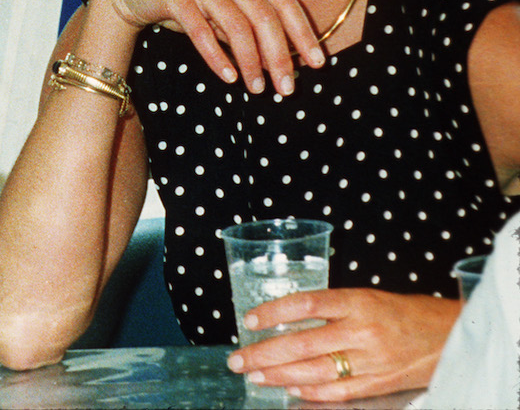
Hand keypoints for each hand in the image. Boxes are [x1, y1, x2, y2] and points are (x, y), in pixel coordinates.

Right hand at [96, 0, 325, 95]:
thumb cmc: (183, 0)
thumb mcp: (221, 7)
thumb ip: (249, 23)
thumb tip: (284, 59)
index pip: (284, 3)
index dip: (304, 35)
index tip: (317, 65)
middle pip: (265, 17)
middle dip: (280, 57)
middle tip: (286, 89)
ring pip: (237, 26)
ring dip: (251, 62)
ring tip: (256, 89)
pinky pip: (202, 31)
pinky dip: (218, 57)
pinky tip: (229, 77)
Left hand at [226, 287, 459, 400]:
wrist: (451, 336)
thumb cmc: (402, 313)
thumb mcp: (366, 298)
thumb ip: (330, 309)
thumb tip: (285, 320)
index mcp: (358, 302)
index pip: (306, 303)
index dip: (274, 312)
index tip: (250, 320)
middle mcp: (362, 331)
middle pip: (303, 343)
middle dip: (265, 353)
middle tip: (238, 359)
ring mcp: (371, 361)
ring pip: (315, 371)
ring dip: (279, 375)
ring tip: (255, 375)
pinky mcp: (379, 384)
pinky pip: (337, 390)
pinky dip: (310, 391)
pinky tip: (289, 389)